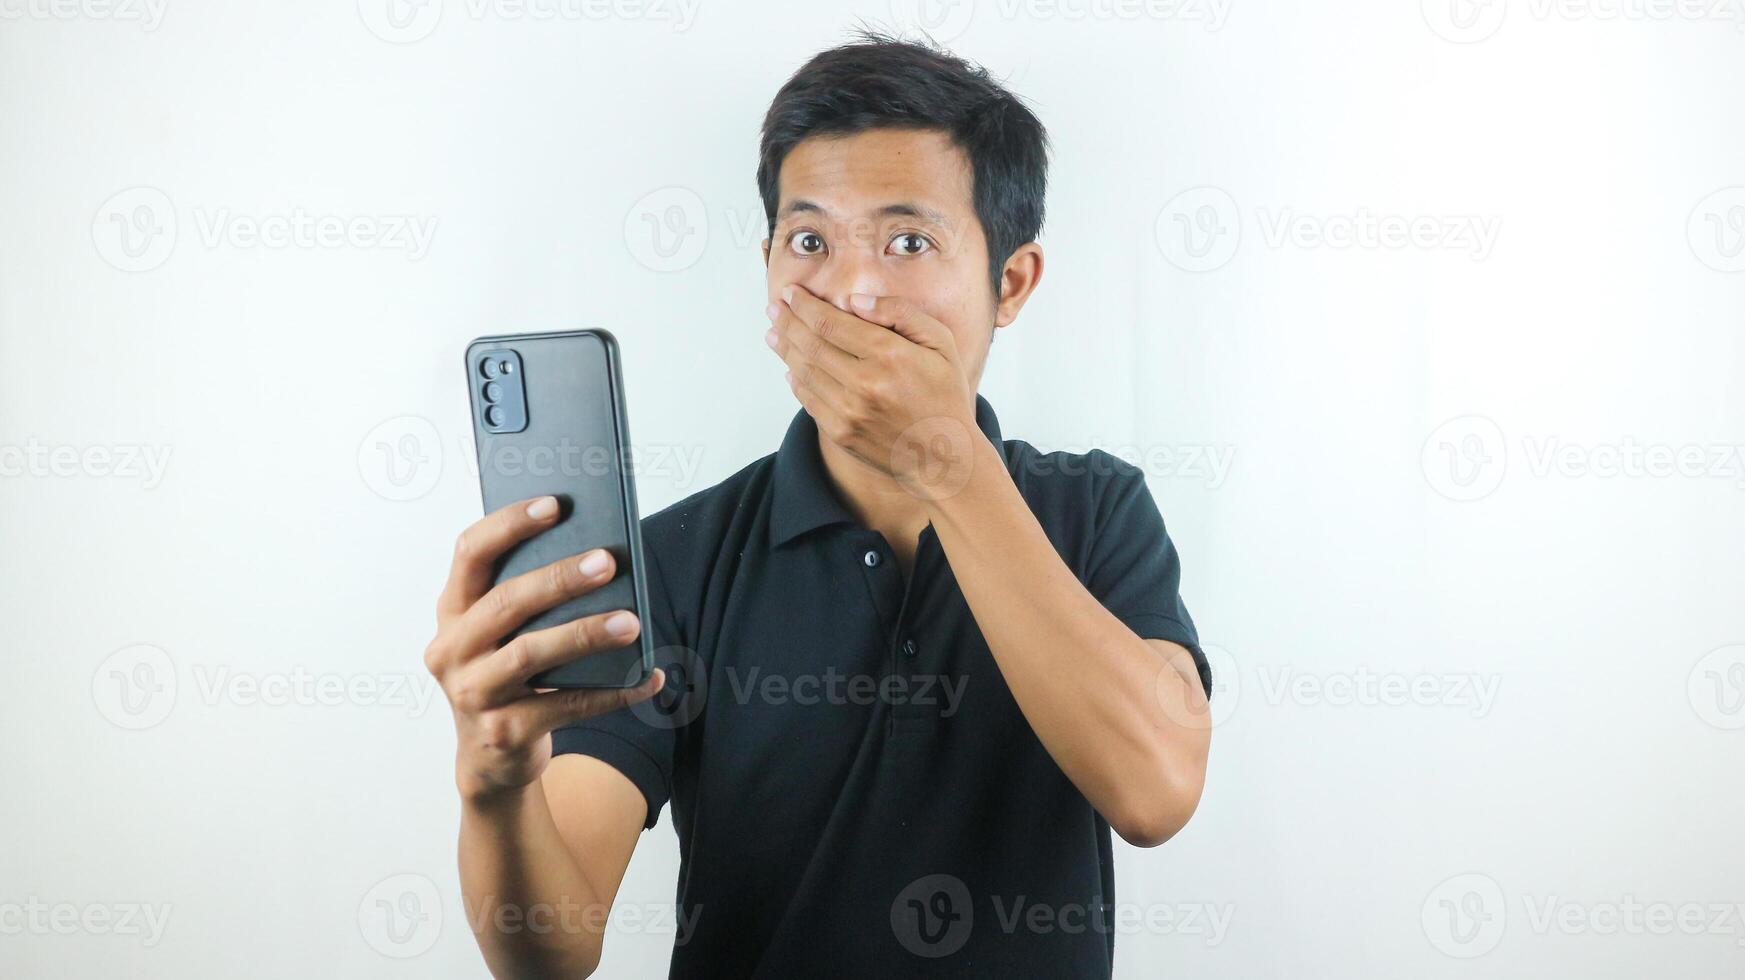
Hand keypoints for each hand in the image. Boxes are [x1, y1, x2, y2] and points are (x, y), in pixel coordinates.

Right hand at [423, 496, 663, 803]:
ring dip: (585, 633)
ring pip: (531, 652)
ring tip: (632, 621)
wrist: (490, 757)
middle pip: (507, 602)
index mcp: (452, 611)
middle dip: (559, 578)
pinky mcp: (504, 731)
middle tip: (607, 561)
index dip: (509, 524)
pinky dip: (613, 691)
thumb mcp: (501, 634)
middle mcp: (452, 649)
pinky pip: (567, 705)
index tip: (554, 504)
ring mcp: (473, 693)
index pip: (470, 552)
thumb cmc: (507, 675)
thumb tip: (601, 557)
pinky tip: (647, 675)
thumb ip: (529, 598)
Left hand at [765, 283, 981, 497]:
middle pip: (810, 344)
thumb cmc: (944, 394)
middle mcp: (864, 383)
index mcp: (888, 355)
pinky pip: (808, 399)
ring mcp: (849, 411)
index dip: (803, 305)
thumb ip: (900, 313)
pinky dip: (796, 380)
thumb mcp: (940, 342)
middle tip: (773, 308)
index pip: (829, 322)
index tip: (790, 292)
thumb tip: (854, 301)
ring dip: (785, 349)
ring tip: (774, 333)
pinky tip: (791, 368)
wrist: (944, 456)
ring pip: (803, 371)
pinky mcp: (840, 433)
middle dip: (787, 321)